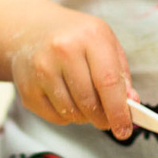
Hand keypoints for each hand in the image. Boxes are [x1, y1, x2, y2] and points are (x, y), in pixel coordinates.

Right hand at [9, 4, 136, 138]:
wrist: (32, 29)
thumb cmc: (75, 37)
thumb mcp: (105, 42)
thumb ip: (120, 73)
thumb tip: (131, 103)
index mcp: (90, 36)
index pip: (108, 81)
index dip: (119, 111)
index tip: (125, 129)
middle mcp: (64, 50)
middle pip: (90, 102)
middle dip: (102, 118)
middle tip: (107, 119)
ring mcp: (42, 68)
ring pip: (72, 112)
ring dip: (85, 117)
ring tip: (86, 103)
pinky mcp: (27, 87)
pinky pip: (55, 117)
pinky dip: (67, 117)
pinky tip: (67, 100)